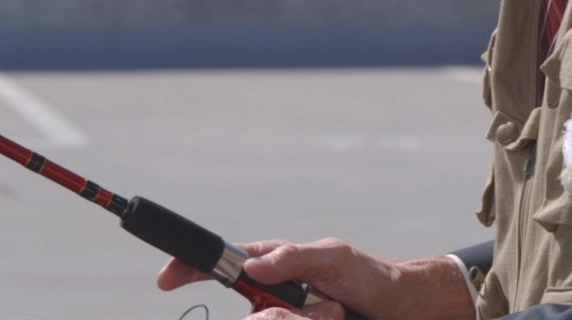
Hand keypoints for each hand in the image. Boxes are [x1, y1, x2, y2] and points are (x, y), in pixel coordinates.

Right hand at [155, 238, 475, 319]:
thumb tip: (248, 263)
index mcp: (275, 264)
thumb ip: (292, 258)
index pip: (222, 263)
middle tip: (327, 309)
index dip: (190, 268)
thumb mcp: (334, 258)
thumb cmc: (370, 277)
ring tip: (340, 314)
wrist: (405, 312)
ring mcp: (288, 318)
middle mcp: (275, 295)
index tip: (166, 278)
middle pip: (253, 311)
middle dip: (285, 316)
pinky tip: (338, 319)